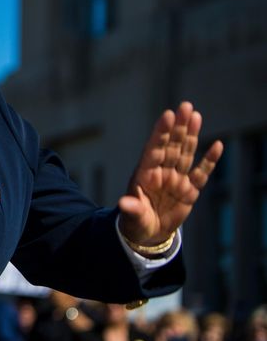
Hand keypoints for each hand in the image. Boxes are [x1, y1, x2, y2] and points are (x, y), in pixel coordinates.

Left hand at [118, 102, 222, 248]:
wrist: (148, 234)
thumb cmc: (135, 222)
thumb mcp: (132, 217)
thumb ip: (131, 208)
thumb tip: (124, 203)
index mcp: (145, 174)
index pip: (154, 149)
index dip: (161, 132)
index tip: (168, 115)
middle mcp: (162, 172)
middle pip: (172, 146)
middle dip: (178, 127)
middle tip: (185, 106)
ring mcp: (176, 179)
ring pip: (186, 153)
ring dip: (191, 135)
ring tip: (196, 115)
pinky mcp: (190, 190)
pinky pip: (201, 173)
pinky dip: (209, 160)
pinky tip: (217, 145)